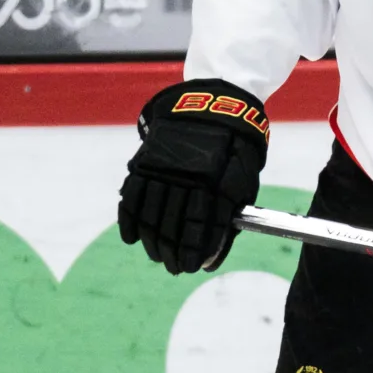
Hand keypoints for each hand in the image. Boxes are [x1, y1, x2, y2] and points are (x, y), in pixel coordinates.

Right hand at [116, 79, 269, 272]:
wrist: (214, 105)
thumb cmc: (236, 150)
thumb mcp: (243, 182)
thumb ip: (228, 219)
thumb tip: (211, 259)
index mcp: (214, 182)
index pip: (200, 225)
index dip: (194, 249)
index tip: (192, 266)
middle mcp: (185, 176)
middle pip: (172, 224)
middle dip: (172, 251)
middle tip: (174, 267)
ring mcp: (162, 168)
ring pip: (150, 213)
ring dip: (152, 240)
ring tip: (157, 256)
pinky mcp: (145, 160)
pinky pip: (132, 195)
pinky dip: (129, 219)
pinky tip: (132, 237)